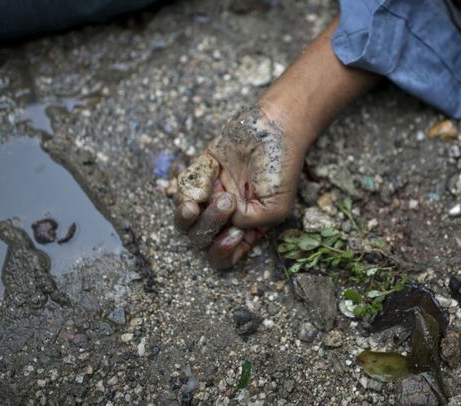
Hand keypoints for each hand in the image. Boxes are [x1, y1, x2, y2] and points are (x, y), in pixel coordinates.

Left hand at [169, 106, 302, 268]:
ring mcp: (210, 195)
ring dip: (186, 216)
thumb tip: (227, 224)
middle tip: (226, 200)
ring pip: (184, 220)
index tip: (233, 233)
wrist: (272, 128)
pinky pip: (180, 189)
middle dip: (208, 226)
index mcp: (245, 229)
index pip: (222, 257)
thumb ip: (252, 225)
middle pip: (200, 239)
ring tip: (195, 203)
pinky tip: (210, 172)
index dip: (221, 252)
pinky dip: (189, 185)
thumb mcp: (276, 207)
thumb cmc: (279, 168)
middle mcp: (225, 217)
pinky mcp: (199, 174)